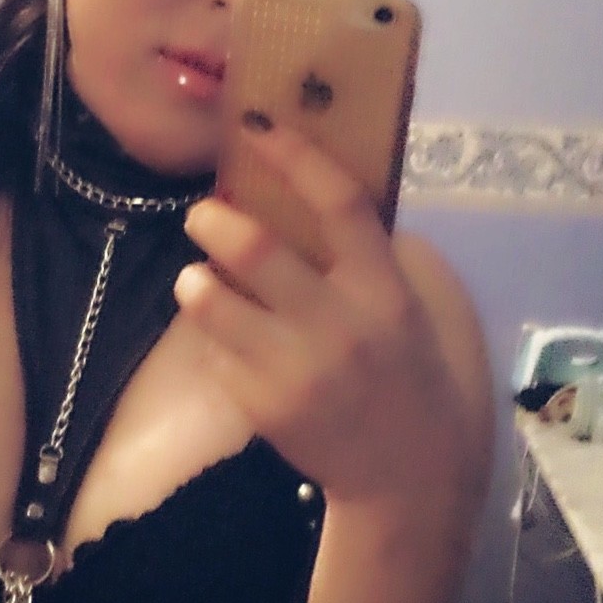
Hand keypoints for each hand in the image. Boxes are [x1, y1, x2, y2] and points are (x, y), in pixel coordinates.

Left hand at [175, 122, 491, 513]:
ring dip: (193, 280)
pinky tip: (223, 338)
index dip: (296, 156)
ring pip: (213, 303)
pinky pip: (213, 354)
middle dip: (213, 220)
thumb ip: (368, 257)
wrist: (405, 475)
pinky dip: (210, 337)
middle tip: (201, 213)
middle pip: (256, 250)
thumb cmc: (408, 376)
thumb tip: (307, 191)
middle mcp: (338, 324)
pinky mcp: (262, 407)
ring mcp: (295, 369)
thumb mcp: (408, 309)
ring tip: (195, 278)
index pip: (340, 203)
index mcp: (382, 290)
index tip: (258, 126)